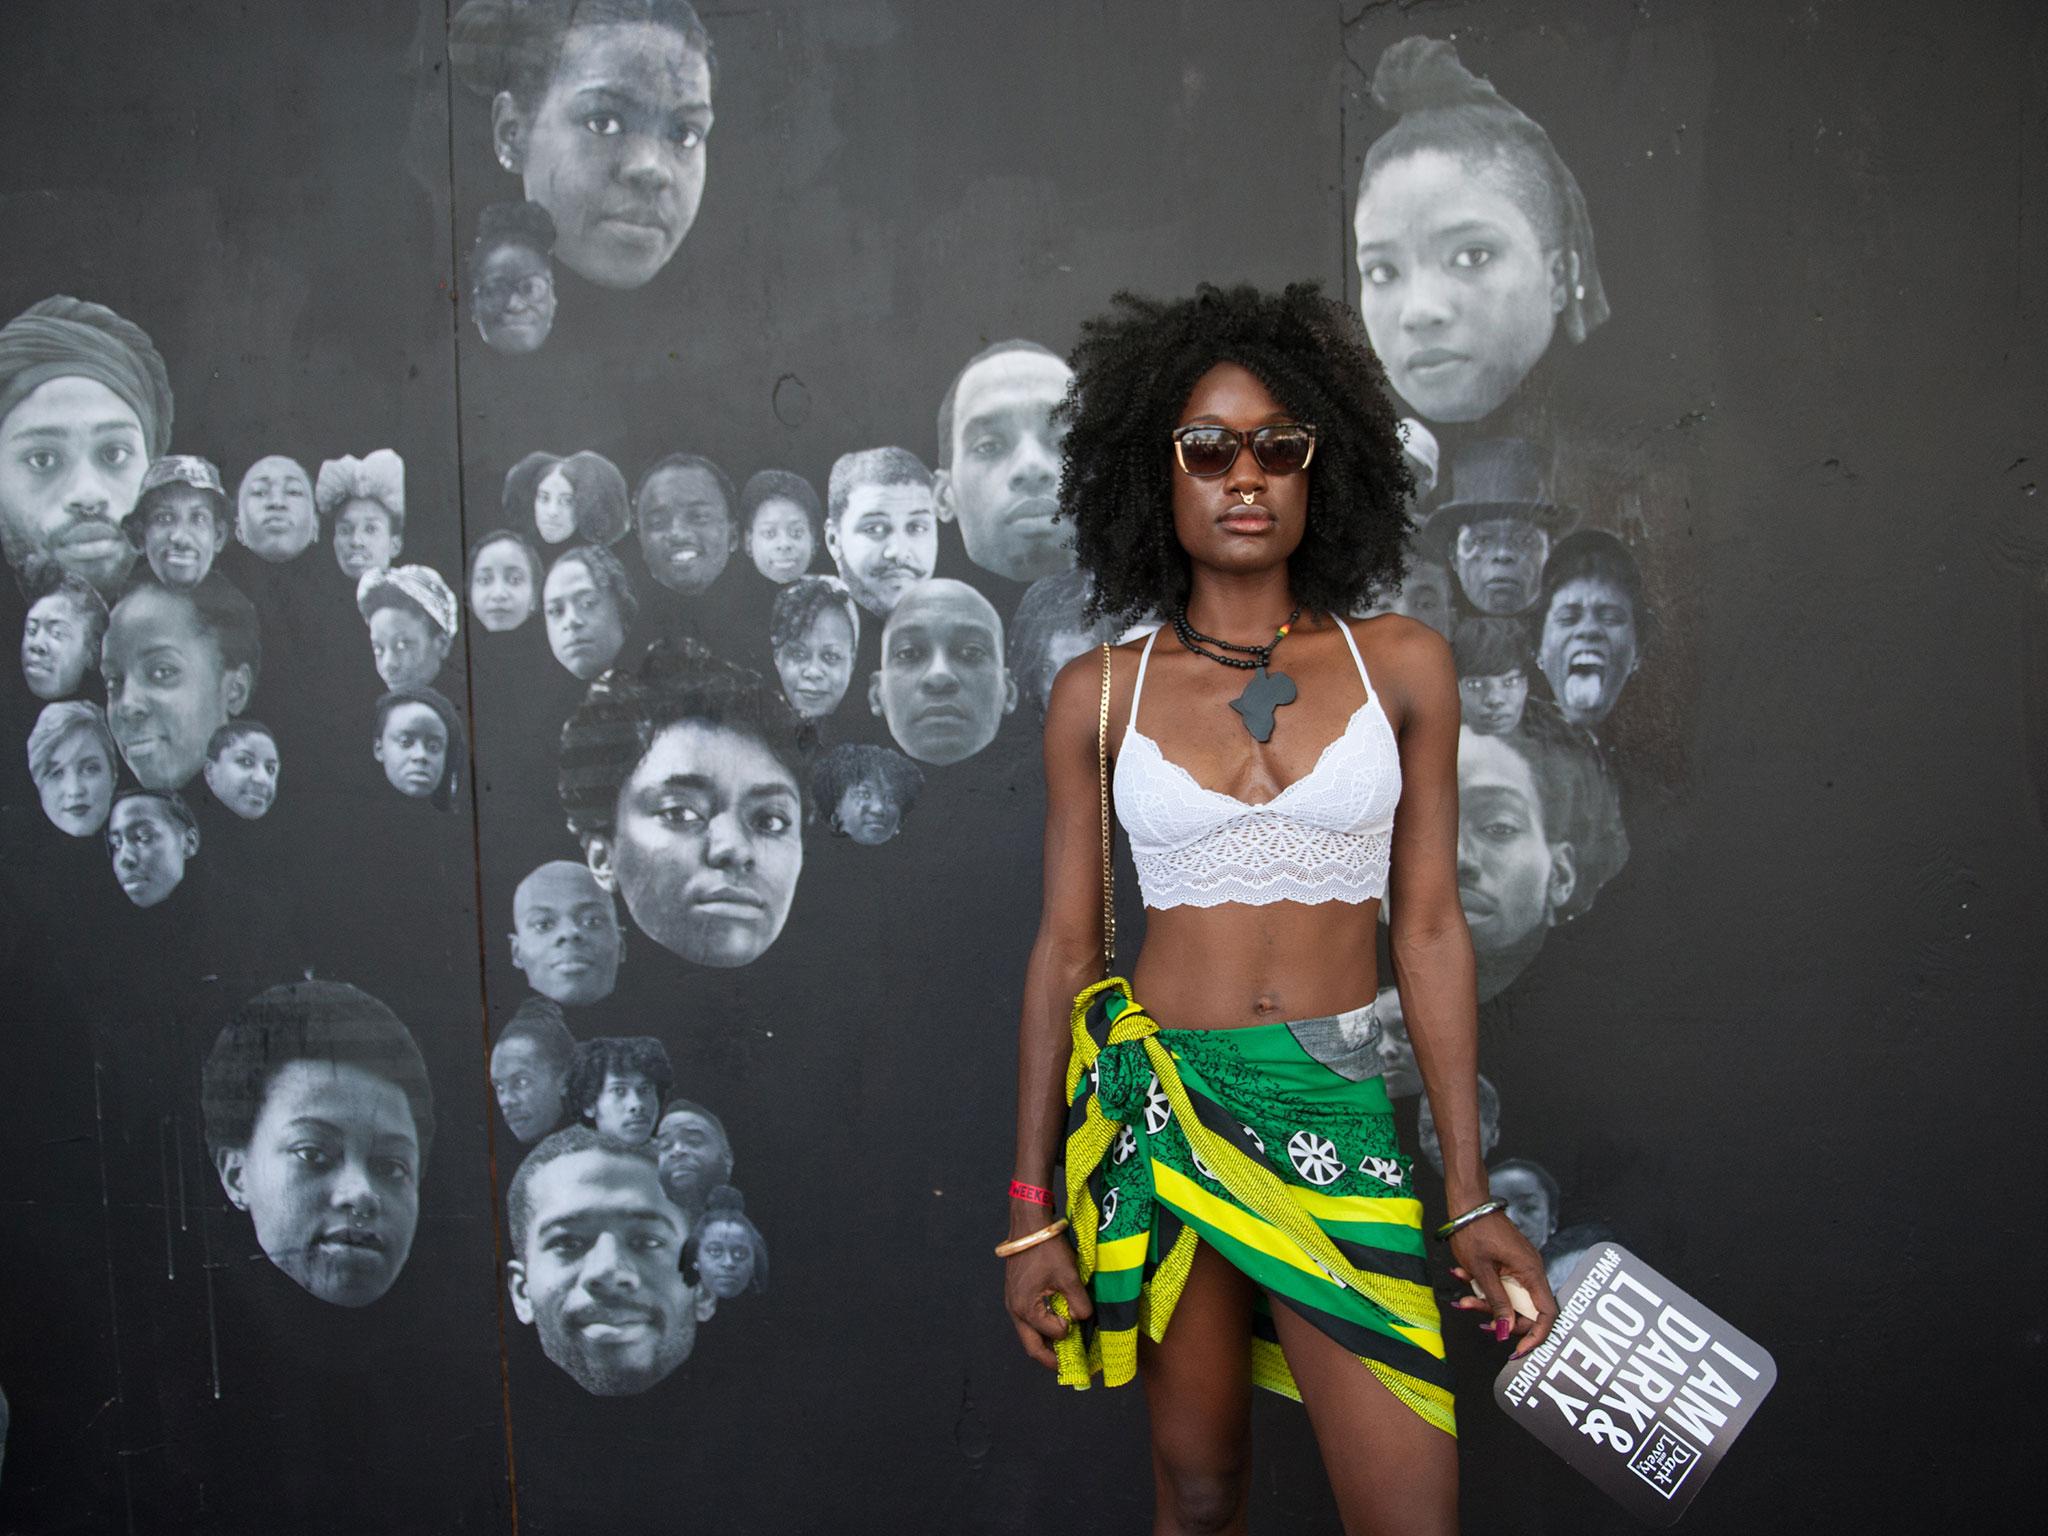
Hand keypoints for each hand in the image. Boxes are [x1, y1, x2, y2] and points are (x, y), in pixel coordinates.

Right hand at [1003, 1237, 1092, 1369]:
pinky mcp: (1016, 1294)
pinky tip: (1056, 1321)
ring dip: (1046, 1342)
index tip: (1085, 1332)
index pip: (1052, 1334)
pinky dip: (1041, 1327)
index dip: (1070, 1335)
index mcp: (1026, 1309)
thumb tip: (1083, 1319)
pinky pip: (1028, 1320)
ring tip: (1066, 1345)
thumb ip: (1078, 1302)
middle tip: (1069, 1367)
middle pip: (1032, 1346)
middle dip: (1051, 1358)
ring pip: (1028, 1334)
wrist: (1029, 1224)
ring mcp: (1013, 1302)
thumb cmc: (1046, 1249)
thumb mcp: (1069, 1276)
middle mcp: (1015, 1310)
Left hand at [1448, 1212, 1557, 1359]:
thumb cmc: (1474, 1231)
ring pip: (1507, 1298)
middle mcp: (1530, 1271)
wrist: (1466, 1202)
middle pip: (1523, 1309)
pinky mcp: (1508, 1263)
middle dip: (1497, 1315)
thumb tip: (1504, 1331)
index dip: (1535, 1336)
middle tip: (1473, 1311)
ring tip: (1462, 1294)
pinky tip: (1461, 1275)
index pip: (1546, 1314)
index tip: (1518, 1350)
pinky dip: (1481, 1285)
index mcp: (1530, 1272)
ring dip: (1483, 1300)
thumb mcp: (1482, 1271)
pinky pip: (1500, 1284)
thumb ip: (1496, 1302)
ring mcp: (1519, 1267)